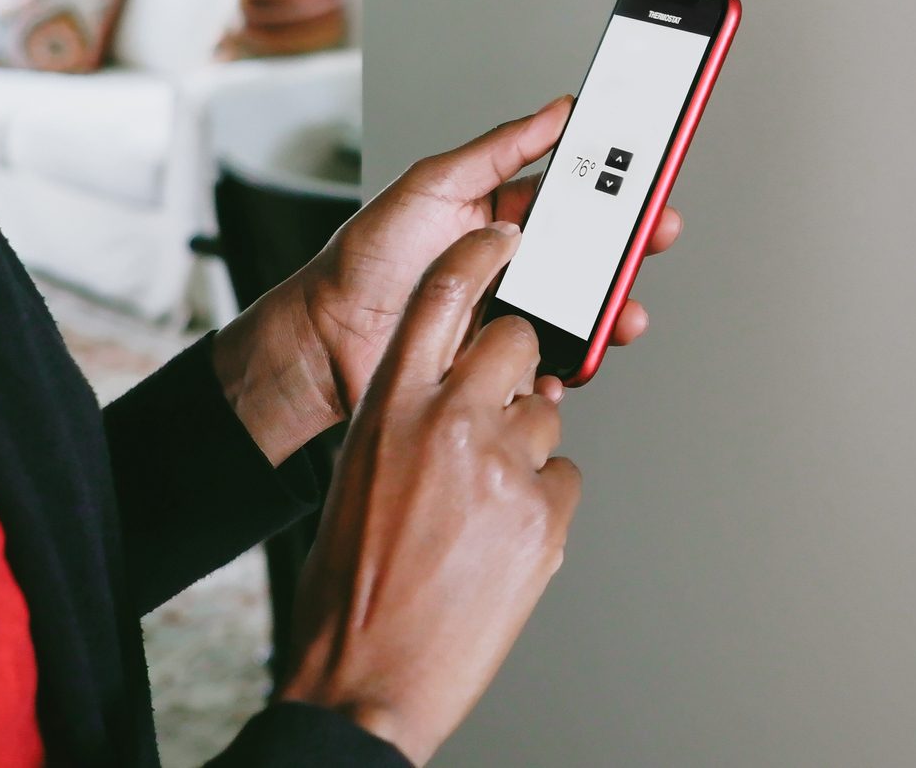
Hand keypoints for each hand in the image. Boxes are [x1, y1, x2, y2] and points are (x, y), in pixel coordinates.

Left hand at [215, 97, 681, 461]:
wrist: (327, 340)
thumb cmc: (366, 258)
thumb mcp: (432, 183)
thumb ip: (498, 149)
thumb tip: (556, 110)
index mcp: (503, 214)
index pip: (573, 193)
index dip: (614, 185)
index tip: (648, 173)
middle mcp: (516, 261)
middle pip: (591, 251)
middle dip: (631, 244)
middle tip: (657, 232)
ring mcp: (515, 310)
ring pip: (584, 307)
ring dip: (613, 307)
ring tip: (624, 308)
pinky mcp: (507, 357)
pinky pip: (555, 358)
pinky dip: (575, 359)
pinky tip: (580, 353)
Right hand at [280, 223, 578, 763]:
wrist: (365, 680)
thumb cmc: (352, 585)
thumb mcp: (360, 475)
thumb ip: (413, 418)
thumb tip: (463, 392)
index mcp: (390, 406)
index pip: (444, 296)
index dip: (481, 256)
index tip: (507, 235)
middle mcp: (450, 422)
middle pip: (515, 343)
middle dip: (517, 368)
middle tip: (495, 411)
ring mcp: (504, 465)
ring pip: (548, 414)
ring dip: (524, 448)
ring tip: (479, 508)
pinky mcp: (546, 512)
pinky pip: (563, 475)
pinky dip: (540, 501)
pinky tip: (502, 539)